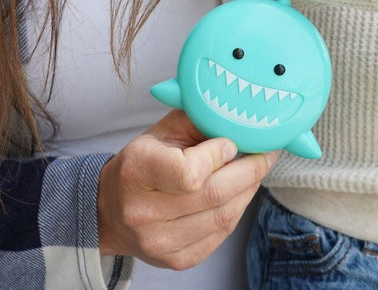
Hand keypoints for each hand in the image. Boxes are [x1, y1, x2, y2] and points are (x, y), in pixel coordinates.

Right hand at [97, 109, 276, 269]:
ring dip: (249, 190)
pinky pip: (221, 235)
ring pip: (224, 217)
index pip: (189, 172)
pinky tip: (240, 193)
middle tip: (266, 154)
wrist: (111, 209)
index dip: (219, 155)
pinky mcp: (176, 260)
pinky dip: (238, 210)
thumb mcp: (164, 130)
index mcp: (137, 171)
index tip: (231, 143)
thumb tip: (241, 116)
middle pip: (214, 195)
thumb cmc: (144, 160)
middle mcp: (143, 212)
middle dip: (251, 171)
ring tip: (256, 171)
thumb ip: (200, 119)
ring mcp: (158, 242)